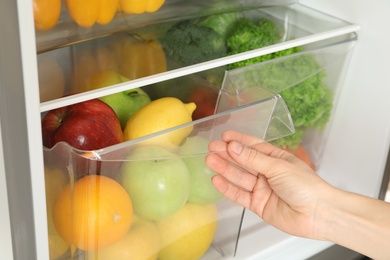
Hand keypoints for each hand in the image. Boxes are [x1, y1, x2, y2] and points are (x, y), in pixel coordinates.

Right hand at [206, 130, 333, 238]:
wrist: (318, 214)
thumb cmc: (307, 186)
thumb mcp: (278, 166)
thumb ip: (253, 159)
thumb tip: (234, 147)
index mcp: (276, 158)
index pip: (253, 146)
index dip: (239, 141)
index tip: (224, 136)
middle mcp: (267, 172)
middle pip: (243, 161)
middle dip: (227, 154)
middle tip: (212, 147)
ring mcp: (262, 188)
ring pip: (239, 177)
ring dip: (224, 169)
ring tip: (210, 160)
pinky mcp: (258, 204)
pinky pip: (239, 195)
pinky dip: (227, 188)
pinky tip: (217, 180)